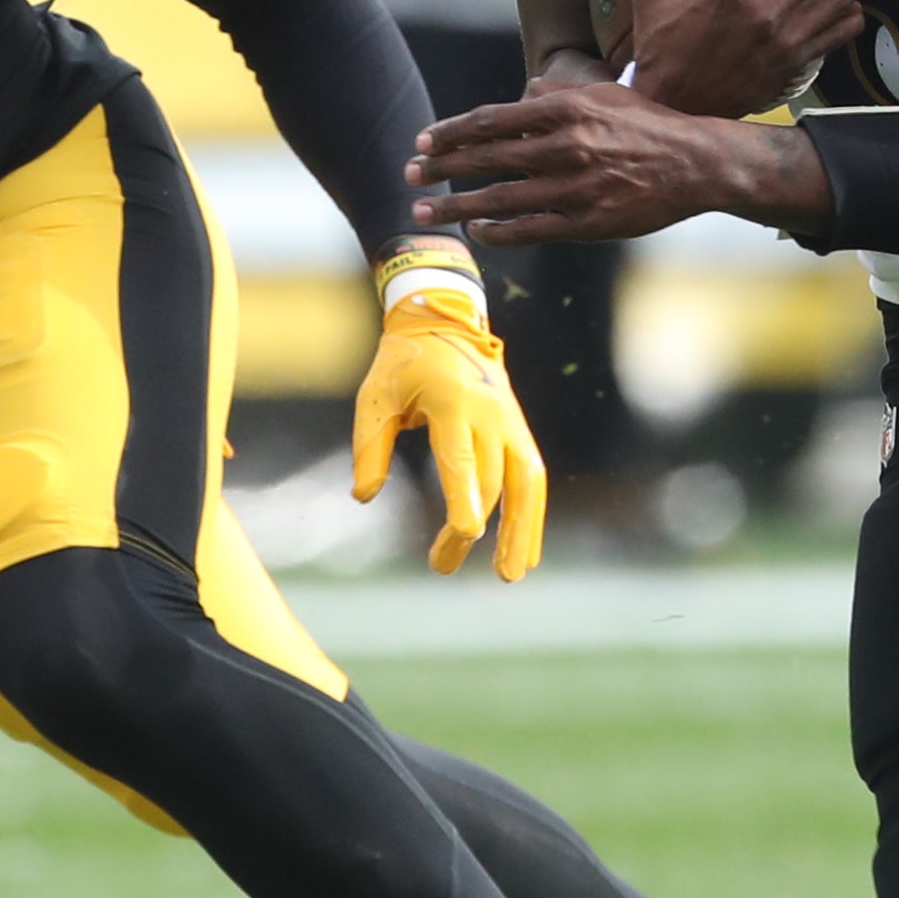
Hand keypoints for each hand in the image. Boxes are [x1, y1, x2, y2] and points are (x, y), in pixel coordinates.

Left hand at [349, 267, 548, 581]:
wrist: (445, 323)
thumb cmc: (401, 365)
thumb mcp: (374, 398)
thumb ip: (369, 448)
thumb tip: (365, 497)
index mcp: (452, 404)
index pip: (462, 459)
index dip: (465, 499)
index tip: (464, 536)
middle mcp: (490, 414)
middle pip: (490, 482)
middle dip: (468, 530)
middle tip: (440, 566)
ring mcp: (511, 422)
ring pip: (528, 484)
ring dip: (522, 531)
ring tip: (511, 575)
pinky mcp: (519, 431)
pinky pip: (533, 477)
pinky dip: (532, 515)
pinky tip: (526, 550)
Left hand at [411, 83, 819, 246]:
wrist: (698, 164)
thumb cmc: (648, 125)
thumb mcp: (604, 94)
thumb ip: (558, 93)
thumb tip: (521, 95)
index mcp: (566, 111)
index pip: (491, 121)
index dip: (450, 133)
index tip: (422, 141)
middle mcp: (566, 147)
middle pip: (486, 159)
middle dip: (441, 167)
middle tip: (409, 173)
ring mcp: (576, 187)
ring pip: (500, 199)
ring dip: (456, 205)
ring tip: (424, 209)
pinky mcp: (588, 221)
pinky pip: (531, 229)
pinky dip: (498, 232)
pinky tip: (475, 231)